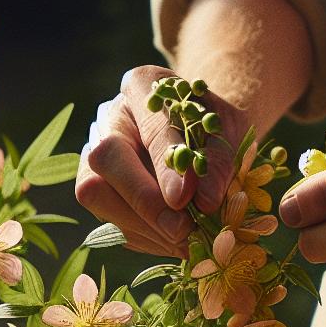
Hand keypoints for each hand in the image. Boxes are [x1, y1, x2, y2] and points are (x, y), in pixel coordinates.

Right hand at [76, 65, 251, 256]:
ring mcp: (94, 154)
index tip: (184, 198)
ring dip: (141, 225)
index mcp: (144, 86)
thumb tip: (205, 201)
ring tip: (184, 240)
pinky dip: (142, 237)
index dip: (165, 166)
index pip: (149, 127)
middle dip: (144, 201)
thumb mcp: (230, 132)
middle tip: (183, 229)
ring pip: (95, 192)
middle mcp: (110, 118)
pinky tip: (173, 240)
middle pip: (105, 158)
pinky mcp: (95, 189)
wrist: (199, 137)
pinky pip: (106, 219)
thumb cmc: (214, 128)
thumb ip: (220, 160)